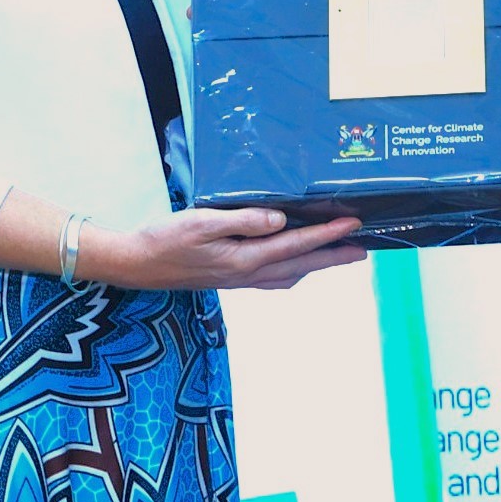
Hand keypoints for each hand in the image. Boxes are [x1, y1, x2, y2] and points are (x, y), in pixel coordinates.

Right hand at [88, 207, 366, 291]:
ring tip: (339, 255)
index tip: (354, 225)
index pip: (296, 244)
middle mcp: (248, 274)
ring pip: (290, 274)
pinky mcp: (232, 279)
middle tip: (364, 250)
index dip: (328, 234)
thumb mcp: (201, 223)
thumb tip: (280, 221)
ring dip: (317, 265)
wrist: (137, 265)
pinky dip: (294, 270)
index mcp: (244, 258)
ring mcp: (240, 280)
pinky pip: (274, 278)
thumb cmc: (165, 239)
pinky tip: (296, 264)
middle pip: (302, 265)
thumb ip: (242, 221)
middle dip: (335, 256)